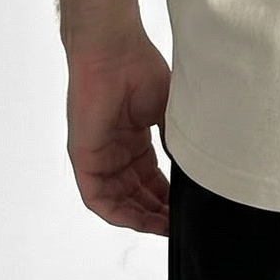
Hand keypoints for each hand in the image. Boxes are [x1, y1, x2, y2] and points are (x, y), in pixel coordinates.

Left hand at [65, 28, 171, 234]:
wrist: (114, 52)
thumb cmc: (140, 69)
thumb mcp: (169, 112)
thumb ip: (177, 142)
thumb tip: (197, 172)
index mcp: (134, 139)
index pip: (151, 179)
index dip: (168, 198)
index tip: (187, 210)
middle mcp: (115, 151)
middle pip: (136, 195)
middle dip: (158, 213)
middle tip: (181, 225)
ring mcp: (98, 156)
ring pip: (118, 201)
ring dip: (141, 217)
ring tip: (166, 227)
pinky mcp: (82, 158)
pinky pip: (97, 198)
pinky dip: (118, 213)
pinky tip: (140, 220)